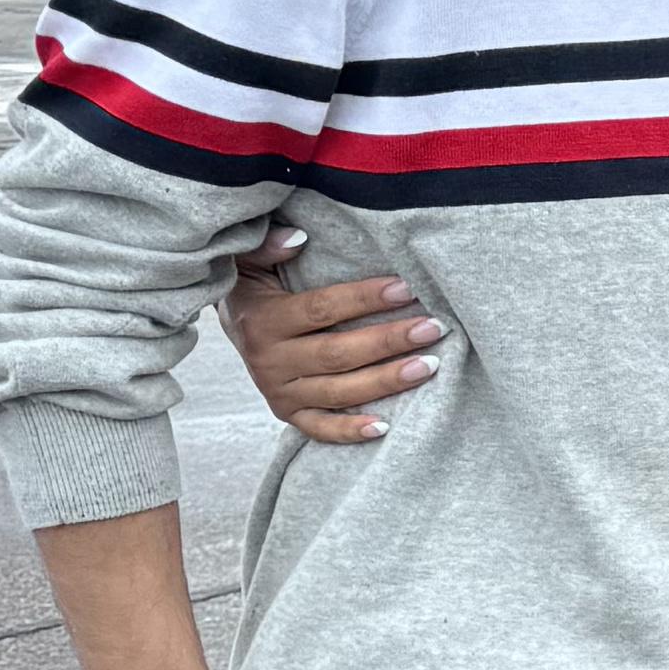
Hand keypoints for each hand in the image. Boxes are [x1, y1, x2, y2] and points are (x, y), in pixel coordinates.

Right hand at [226, 225, 444, 441]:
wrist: (234, 324)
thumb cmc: (257, 286)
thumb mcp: (251, 260)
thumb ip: (268, 246)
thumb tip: (298, 238)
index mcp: (263, 320)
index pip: (321, 310)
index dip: (364, 299)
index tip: (406, 288)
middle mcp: (269, 360)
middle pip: (337, 354)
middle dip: (389, 341)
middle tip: (434, 328)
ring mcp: (278, 392)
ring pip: (338, 392)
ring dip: (386, 382)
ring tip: (430, 366)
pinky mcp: (286, 413)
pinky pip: (320, 428)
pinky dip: (350, 431)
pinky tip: (385, 427)